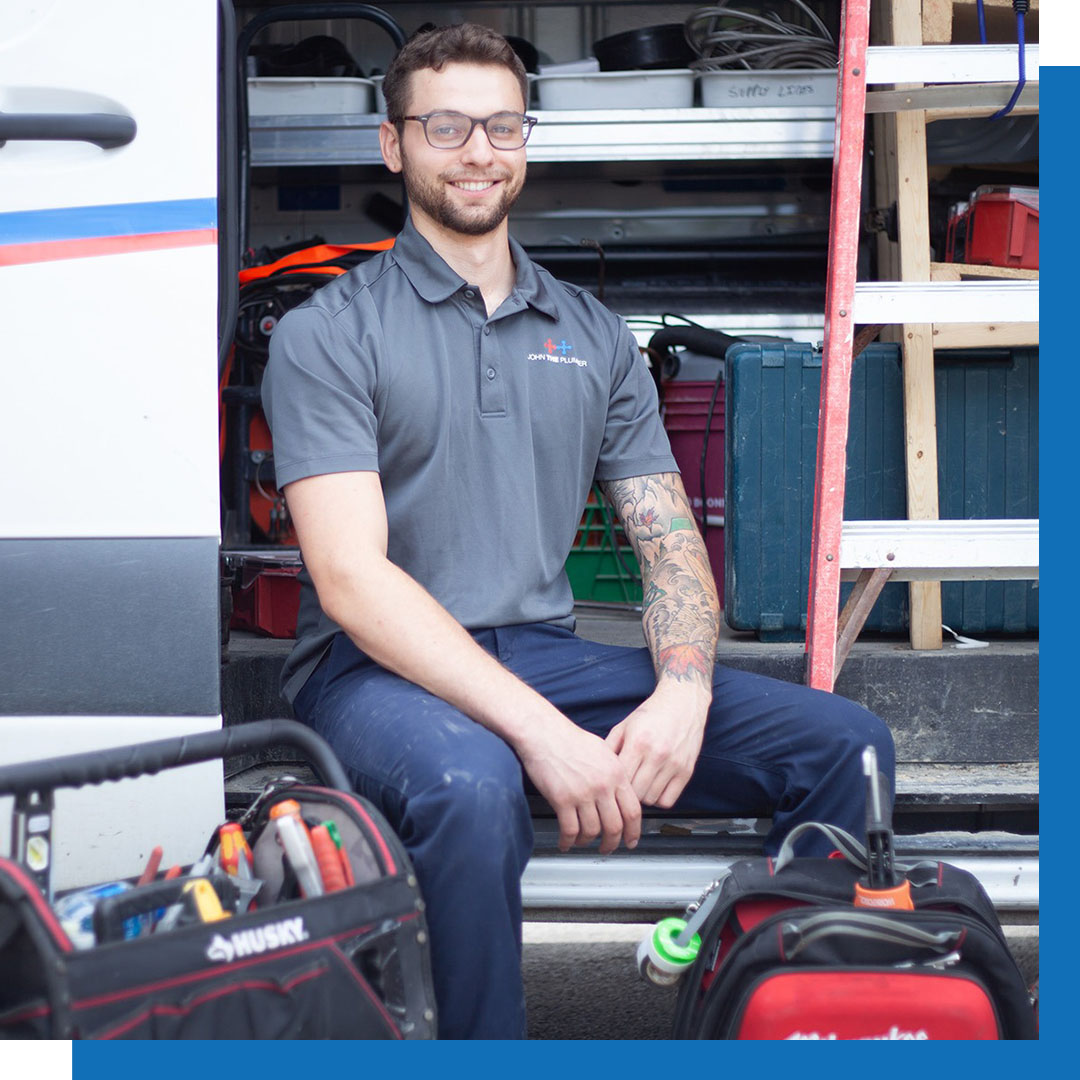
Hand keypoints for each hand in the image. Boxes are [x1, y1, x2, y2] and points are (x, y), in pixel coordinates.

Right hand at [518, 724, 640, 854]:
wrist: (544, 733)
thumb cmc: (569, 739)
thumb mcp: (603, 751)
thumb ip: (615, 774)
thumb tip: (620, 795)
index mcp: (616, 773)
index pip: (633, 811)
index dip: (633, 831)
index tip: (630, 840)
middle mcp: (602, 785)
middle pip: (615, 826)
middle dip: (612, 843)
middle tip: (608, 848)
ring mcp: (582, 793)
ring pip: (592, 831)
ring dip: (587, 842)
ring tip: (582, 842)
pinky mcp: (562, 799)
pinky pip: (569, 829)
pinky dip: (568, 841)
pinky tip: (565, 842)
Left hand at [605, 688, 707, 808]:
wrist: (682, 702)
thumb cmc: (650, 714)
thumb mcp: (624, 726)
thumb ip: (609, 748)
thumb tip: (599, 772)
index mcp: (638, 742)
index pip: (622, 779)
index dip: (615, 783)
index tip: (613, 780)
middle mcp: (657, 754)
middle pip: (636, 793)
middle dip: (628, 791)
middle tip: (627, 783)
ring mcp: (674, 764)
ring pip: (651, 799)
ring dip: (643, 795)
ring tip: (641, 783)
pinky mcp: (686, 771)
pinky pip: (668, 800)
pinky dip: (659, 798)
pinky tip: (655, 785)